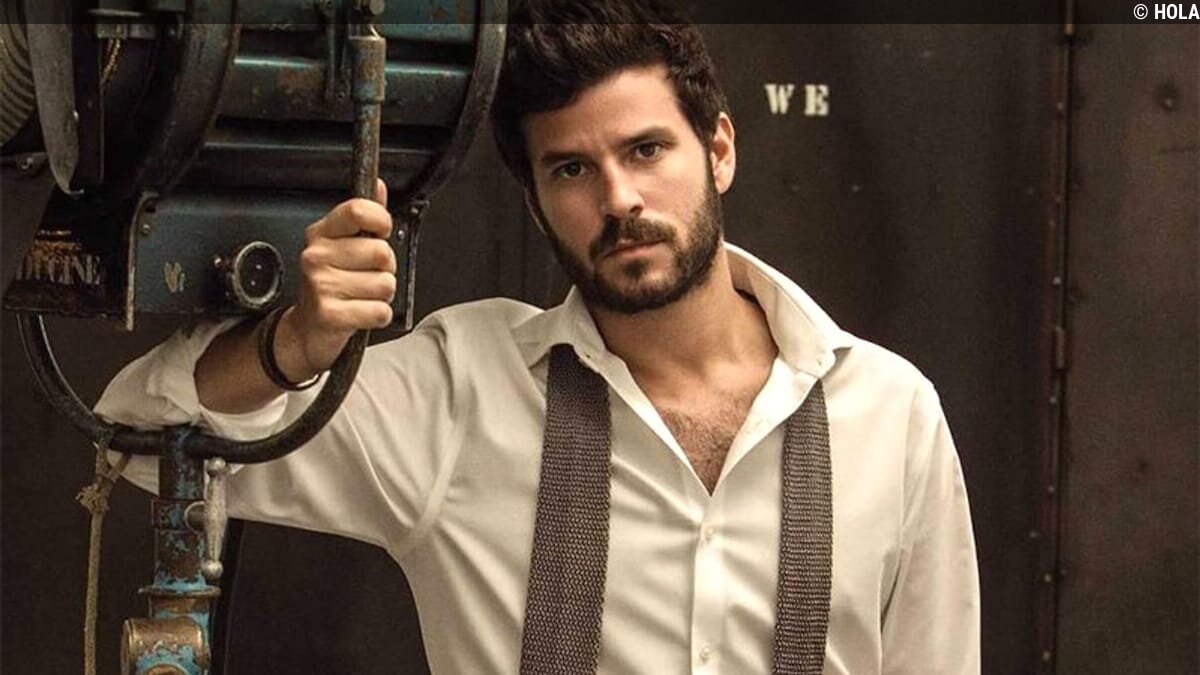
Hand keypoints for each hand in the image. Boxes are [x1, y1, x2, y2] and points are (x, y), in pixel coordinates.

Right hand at [277, 179, 395, 379]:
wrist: (307, 330)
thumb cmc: (331, 286)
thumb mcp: (344, 247)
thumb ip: (364, 218)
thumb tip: (377, 186)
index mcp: (322, 233)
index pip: (358, 210)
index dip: (381, 221)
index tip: (381, 232)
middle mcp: (316, 255)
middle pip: (381, 252)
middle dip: (384, 269)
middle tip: (366, 277)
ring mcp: (320, 284)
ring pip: (385, 284)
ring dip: (381, 295)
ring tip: (360, 296)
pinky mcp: (329, 313)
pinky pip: (379, 311)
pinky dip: (378, 316)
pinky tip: (360, 313)